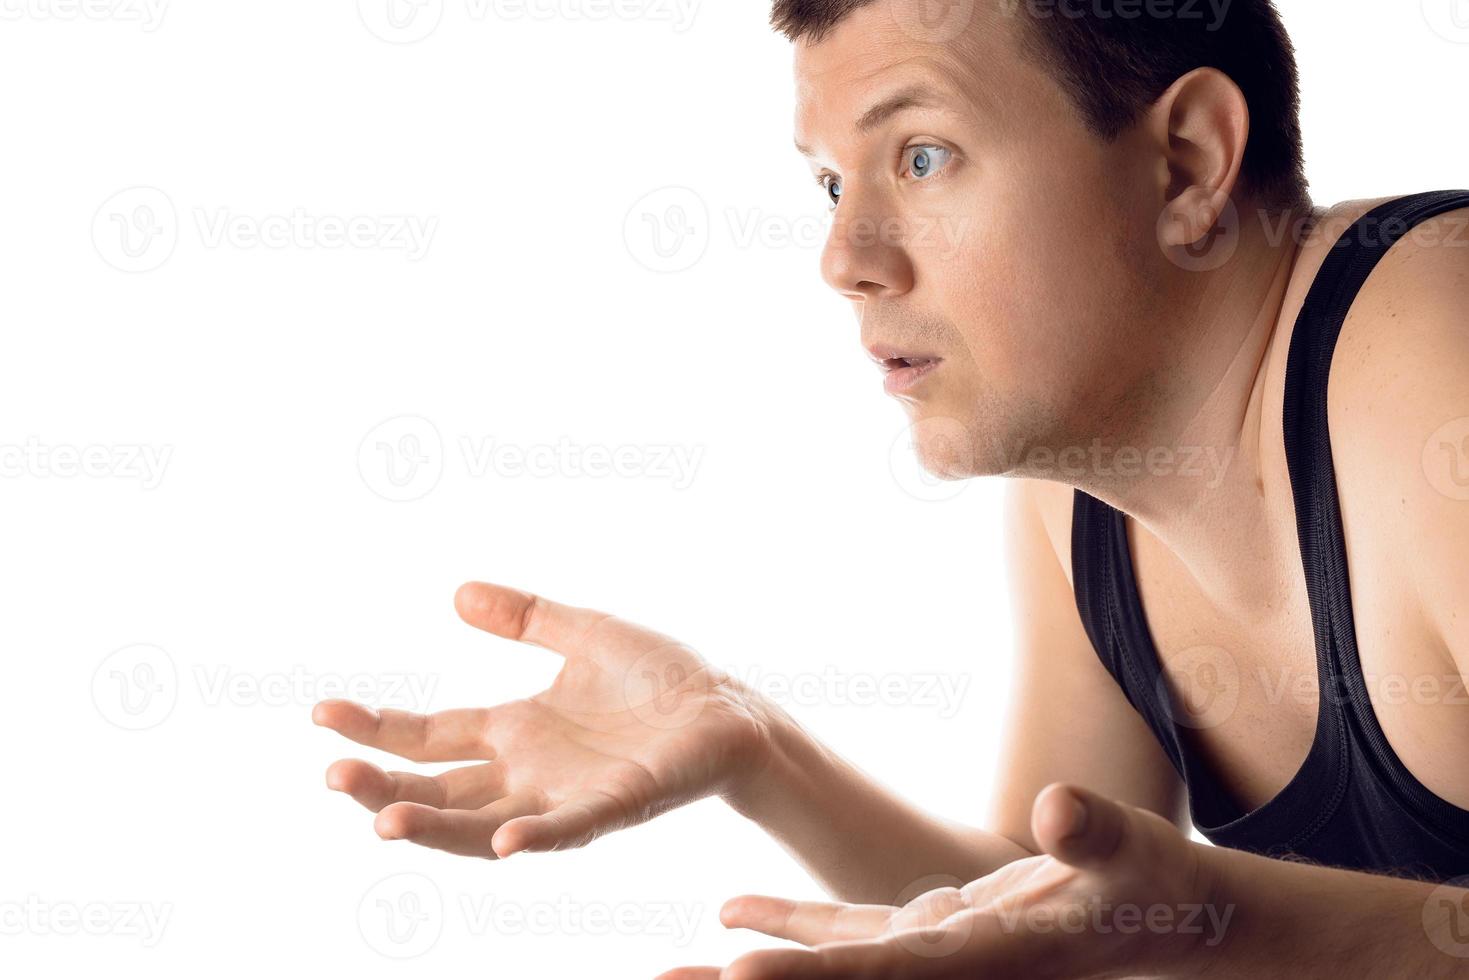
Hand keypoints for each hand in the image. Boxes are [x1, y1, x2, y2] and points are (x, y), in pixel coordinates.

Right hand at [313, 581, 771, 858]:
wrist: (729, 709)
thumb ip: (525, 617)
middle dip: (384, 787)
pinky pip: (570, 830)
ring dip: (436, 827)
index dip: (377, 729)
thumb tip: (457, 593)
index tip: (321, 713)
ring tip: (383, 820)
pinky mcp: (617, 804)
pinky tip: (503, 842)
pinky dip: (536, 838)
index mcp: (516, 731)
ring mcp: (568, 796)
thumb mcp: (584, 633)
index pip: (429, 736)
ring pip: (486, 825)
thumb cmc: (661, 681)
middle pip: (440, 790)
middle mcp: (529, 773)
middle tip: (333, 775)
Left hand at [658, 783, 1221, 978]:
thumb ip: (1098, 837)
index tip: (737, 974)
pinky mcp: (935, 937)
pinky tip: (732, 913)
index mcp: (989, 958)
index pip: (884, 970)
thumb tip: (1057, 809)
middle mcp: (947, 969)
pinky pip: (851, 938)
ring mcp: (935, 957)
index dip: (811, 973)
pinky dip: (792, 929)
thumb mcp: (1142, 859)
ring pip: (828, 966)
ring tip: (670, 967)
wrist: (1172, 925)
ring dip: (752, 968)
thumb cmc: (1167, 893)